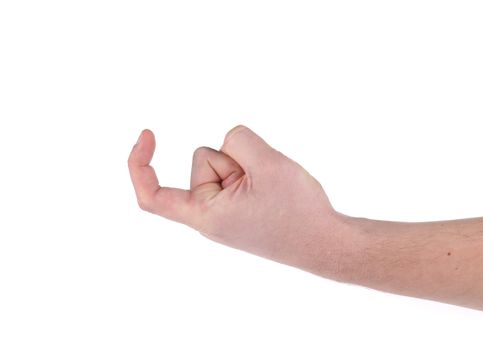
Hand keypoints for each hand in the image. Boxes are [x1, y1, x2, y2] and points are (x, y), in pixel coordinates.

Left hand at [128, 125, 352, 277]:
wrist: (325, 242)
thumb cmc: (297, 213)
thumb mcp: (269, 165)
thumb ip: (239, 141)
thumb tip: (228, 140)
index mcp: (205, 214)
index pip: (152, 196)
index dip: (140, 164)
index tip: (148, 134)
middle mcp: (210, 214)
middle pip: (204, 159)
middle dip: (233, 158)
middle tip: (264, 182)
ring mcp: (227, 210)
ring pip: (225, 161)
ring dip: (248, 163)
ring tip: (272, 185)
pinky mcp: (241, 206)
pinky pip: (238, 171)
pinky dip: (253, 168)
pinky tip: (271, 184)